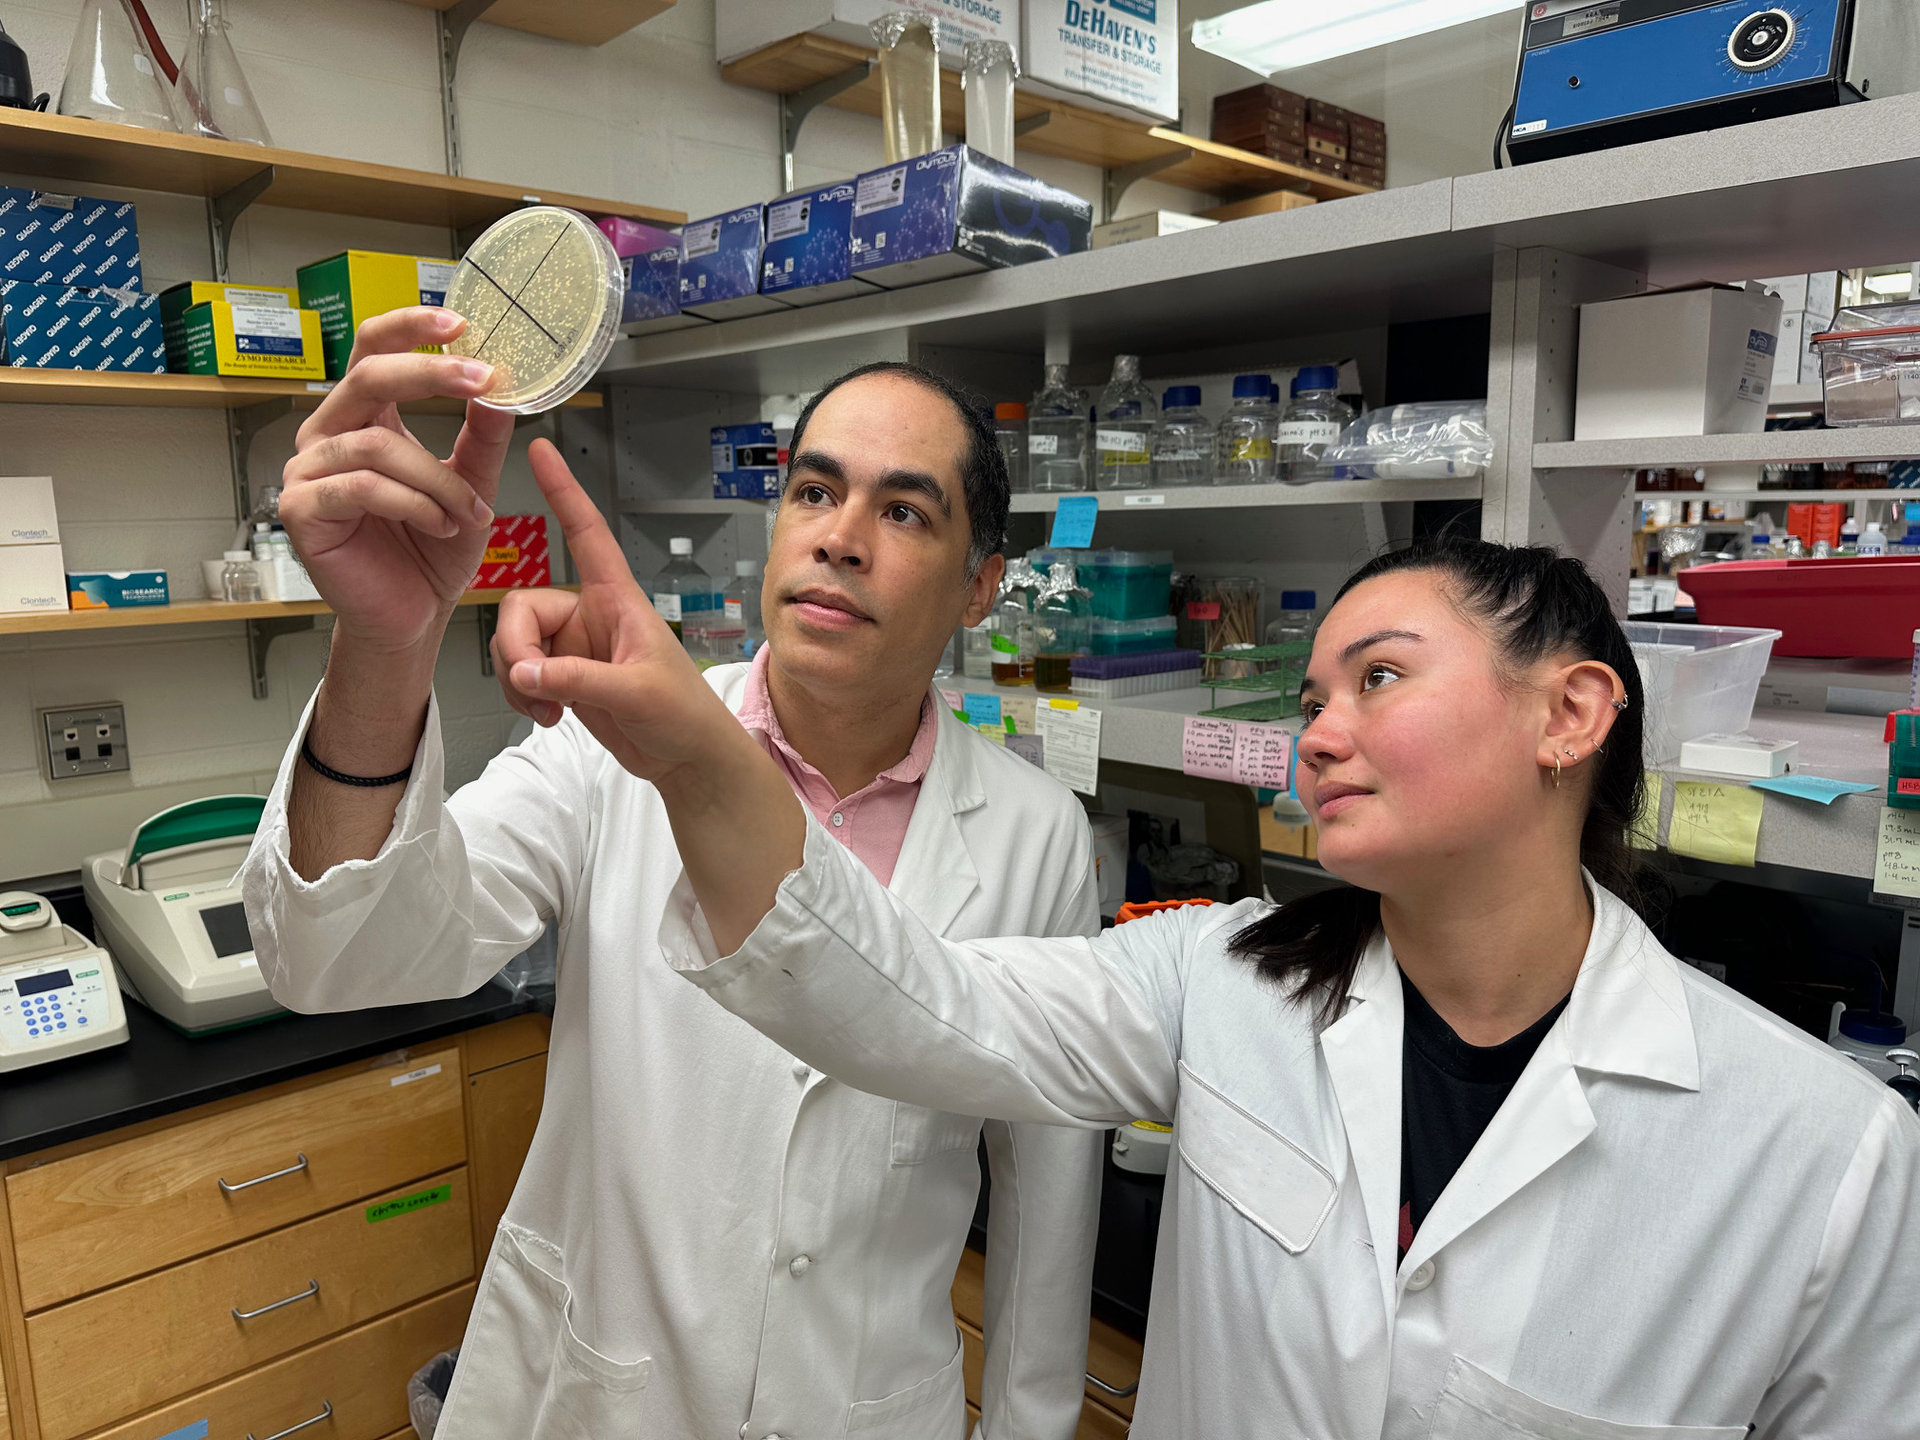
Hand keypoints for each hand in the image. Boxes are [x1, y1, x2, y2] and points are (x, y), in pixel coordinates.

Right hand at [279, 307, 508, 655]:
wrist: (413, 615)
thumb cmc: (432, 550)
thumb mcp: (471, 485)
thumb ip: (483, 437)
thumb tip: (500, 385)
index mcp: (365, 417)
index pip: (374, 350)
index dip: (410, 327)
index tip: (460, 321)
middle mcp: (330, 435)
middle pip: (367, 377)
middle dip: (429, 373)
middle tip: (481, 379)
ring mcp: (308, 471)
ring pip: (378, 446)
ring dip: (437, 478)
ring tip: (469, 512)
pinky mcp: (301, 510)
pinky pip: (361, 487)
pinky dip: (413, 504)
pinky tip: (439, 526)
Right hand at [495, 442, 749, 790]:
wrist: (687, 760)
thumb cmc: (684, 715)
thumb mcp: (636, 693)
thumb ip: (577, 679)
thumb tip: (524, 671)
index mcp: (617, 600)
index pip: (587, 535)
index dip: (565, 493)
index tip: (541, 451)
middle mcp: (590, 615)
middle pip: (521, 607)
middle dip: (515, 648)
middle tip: (533, 684)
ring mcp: (573, 646)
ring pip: (514, 643)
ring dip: (518, 678)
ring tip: (548, 708)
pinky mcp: (563, 675)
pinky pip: (519, 672)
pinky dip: (522, 694)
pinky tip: (548, 713)